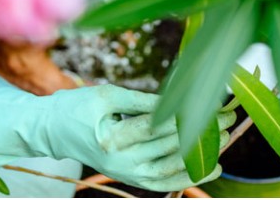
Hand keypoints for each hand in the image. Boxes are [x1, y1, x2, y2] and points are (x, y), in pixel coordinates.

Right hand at [0, 84, 232, 191]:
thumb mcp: (105, 96)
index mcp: (112, 139)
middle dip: (203, 131)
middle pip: (171, 147)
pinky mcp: (129, 177)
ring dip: (202, 154)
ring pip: (173, 168)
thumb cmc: (74, 108)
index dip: (191, 114)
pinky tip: (212, 169)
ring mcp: (126, 174)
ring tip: (225, 138)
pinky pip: (164, 183)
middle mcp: (121, 162)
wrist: (50, 132)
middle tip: (229, 116)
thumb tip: (178, 99)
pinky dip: (189, 178)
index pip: (160, 126)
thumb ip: (142, 100)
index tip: (215, 102)